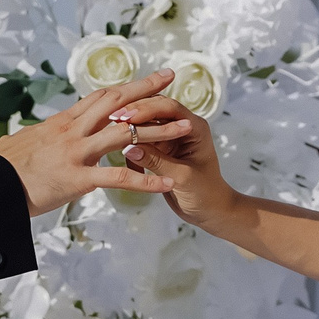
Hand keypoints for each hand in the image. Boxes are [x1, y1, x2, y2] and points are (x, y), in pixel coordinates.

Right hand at [0, 70, 194, 215]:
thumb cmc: (2, 169)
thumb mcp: (22, 143)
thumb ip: (38, 136)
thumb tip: (37, 134)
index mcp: (62, 122)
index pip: (100, 97)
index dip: (126, 86)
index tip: (146, 79)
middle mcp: (72, 131)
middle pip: (117, 103)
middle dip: (147, 90)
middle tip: (171, 78)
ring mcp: (76, 153)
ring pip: (125, 134)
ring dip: (158, 130)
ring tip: (185, 127)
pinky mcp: (77, 178)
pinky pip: (119, 178)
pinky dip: (146, 181)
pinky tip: (166, 184)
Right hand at [109, 95, 236, 228]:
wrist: (208, 210)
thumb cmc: (205, 193)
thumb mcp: (181, 177)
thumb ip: (156, 161)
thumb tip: (129, 147)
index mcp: (195, 128)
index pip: (170, 108)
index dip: (147, 109)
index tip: (127, 116)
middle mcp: (182, 127)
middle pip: (155, 110)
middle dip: (134, 113)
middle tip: (112, 118)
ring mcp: (170, 137)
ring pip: (146, 123)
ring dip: (130, 127)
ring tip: (109, 130)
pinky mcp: (160, 149)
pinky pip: (141, 139)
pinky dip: (131, 143)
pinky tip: (120, 150)